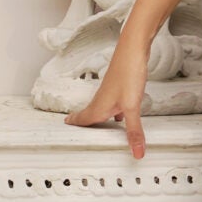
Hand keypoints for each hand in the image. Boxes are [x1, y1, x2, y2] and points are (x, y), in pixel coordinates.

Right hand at [62, 25, 152, 159]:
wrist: (134, 48)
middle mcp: (103, 98)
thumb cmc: (128, 73)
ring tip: (98, 125)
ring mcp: (111, 90)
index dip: (75, 123)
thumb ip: (134, 131)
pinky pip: (113, 101)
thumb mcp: (132, 106)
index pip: (84, 119)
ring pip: (102, 107)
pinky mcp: (121, 84)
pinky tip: (121, 112)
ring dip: (99, 116)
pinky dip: (113, 110)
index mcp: (100, 106)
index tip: (65, 125)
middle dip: (83, 122)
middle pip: (90, 114)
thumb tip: (137, 153)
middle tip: (75, 126)